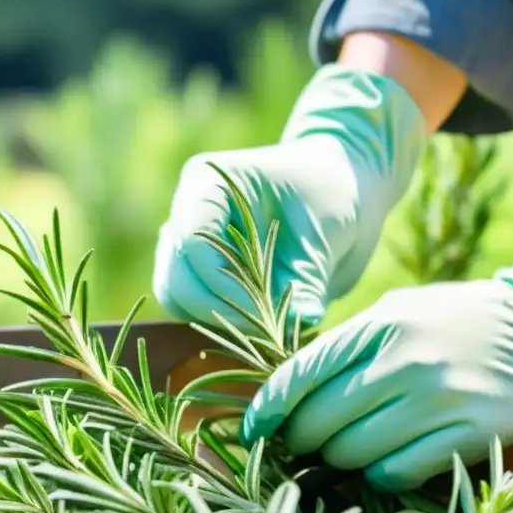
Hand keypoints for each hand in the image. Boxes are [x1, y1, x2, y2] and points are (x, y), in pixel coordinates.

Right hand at [154, 65, 425, 331]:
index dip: (222, 283)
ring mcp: (187, 244)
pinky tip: (261, 325)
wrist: (337, 195)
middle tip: (267, 329)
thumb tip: (303, 320)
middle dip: (217, 309)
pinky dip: (220, 324)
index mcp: (209, 183)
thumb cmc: (330, 196)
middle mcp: (187, 212)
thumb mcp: (325, 233)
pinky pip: (191, 309)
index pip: (192, 240)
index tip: (263, 310)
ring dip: (217, 321)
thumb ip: (308, 281)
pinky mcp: (199, 273)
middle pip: (175, 276)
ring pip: (176, 297)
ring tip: (267, 328)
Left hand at [241, 201, 512, 491]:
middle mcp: (402, 361)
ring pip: (353, 456)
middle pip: (318, 424)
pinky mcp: (469, 435)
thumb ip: (354, 343)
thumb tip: (296, 389)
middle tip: (310, 446)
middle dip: (303, 443)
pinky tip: (394, 461)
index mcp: (381, 325)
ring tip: (356, 451)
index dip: (267, 412)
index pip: (299, 376)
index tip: (254, 432)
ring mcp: (437, 400)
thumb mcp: (406, 309)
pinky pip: (396, 474)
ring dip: (344, 462)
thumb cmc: (470, 318)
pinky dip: (383, 475)